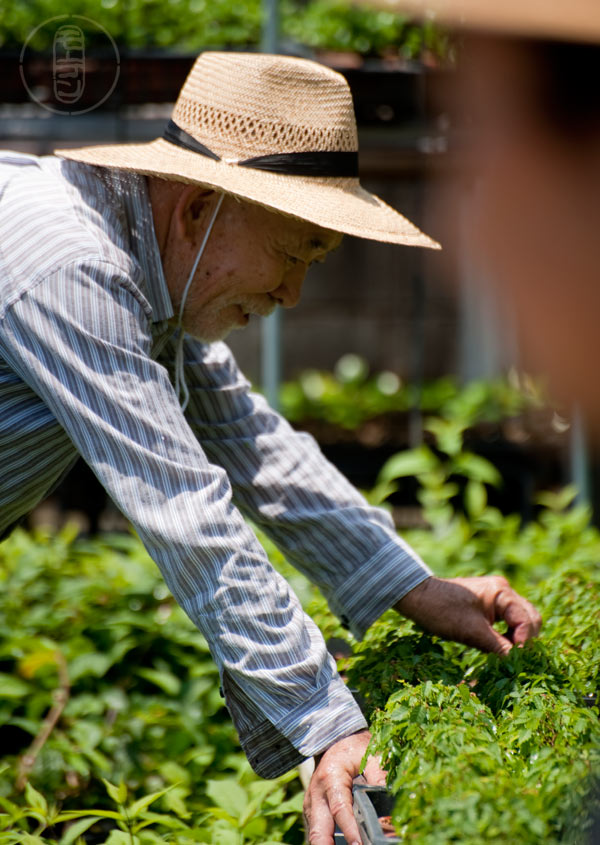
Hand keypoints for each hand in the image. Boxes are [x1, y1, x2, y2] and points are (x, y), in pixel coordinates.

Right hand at [303, 730, 385, 844]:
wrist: (337, 742)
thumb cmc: (355, 749)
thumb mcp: (371, 756)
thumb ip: (380, 778)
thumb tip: (391, 804)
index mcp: (331, 777)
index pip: (340, 808)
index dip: (349, 829)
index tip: (359, 844)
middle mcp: (317, 793)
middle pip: (319, 830)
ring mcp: (312, 805)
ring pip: (316, 834)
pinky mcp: (313, 812)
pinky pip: (318, 832)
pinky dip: (328, 842)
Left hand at [395, 575, 540, 654]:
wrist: (415, 597)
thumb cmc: (441, 610)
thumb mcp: (471, 632)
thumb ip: (499, 647)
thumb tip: (519, 665)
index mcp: (502, 592)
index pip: (527, 620)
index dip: (525, 643)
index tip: (516, 661)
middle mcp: (503, 592)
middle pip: (530, 619)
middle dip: (526, 641)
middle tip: (516, 662)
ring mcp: (496, 599)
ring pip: (520, 623)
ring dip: (517, 642)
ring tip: (508, 660)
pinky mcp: (487, 608)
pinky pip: (507, 624)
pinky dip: (508, 638)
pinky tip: (500, 652)